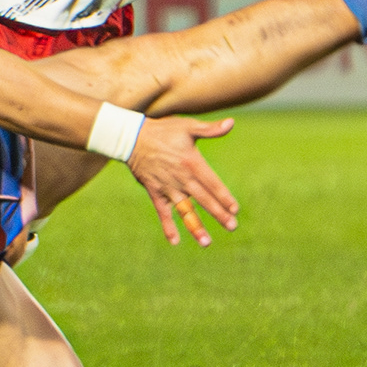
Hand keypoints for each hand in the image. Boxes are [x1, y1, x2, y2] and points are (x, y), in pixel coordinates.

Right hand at [126, 115, 240, 244]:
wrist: (132, 138)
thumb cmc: (163, 131)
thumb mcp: (188, 126)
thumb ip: (210, 129)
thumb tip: (231, 123)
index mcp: (192, 162)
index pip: (212, 183)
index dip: (224, 197)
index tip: (235, 209)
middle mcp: (182, 178)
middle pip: (203, 199)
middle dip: (218, 214)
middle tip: (232, 226)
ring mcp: (168, 187)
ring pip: (185, 210)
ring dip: (196, 227)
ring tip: (206, 243)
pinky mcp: (155, 192)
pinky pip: (163, 212)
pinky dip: (168, 226)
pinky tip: (175, 241)